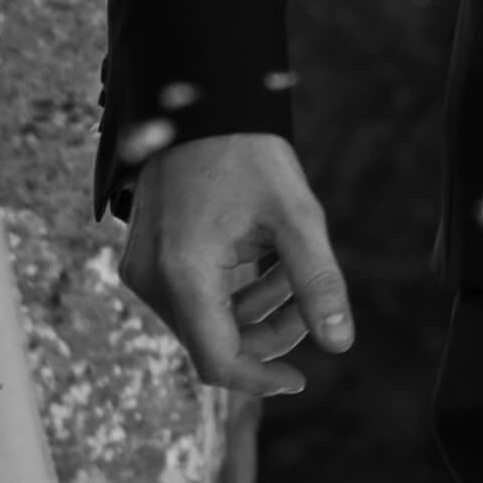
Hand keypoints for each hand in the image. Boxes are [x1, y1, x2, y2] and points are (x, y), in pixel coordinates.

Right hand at [117, 132, 355, 399]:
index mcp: (184, 274)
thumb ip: (317, 282)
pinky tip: (261, 255)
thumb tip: (340, 344)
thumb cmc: (248, 153)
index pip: (217, 362)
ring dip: (252, 308)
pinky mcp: (144, 259)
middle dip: (267, 331)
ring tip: (289, 263)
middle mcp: (151, 280)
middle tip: (307, 297)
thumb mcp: (296, 216)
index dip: (261, 378)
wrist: (200, 103)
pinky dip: (229, 291)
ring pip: (203, 321)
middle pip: (213, 342)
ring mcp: (142, 270)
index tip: (301, 378)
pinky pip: (189, 297)